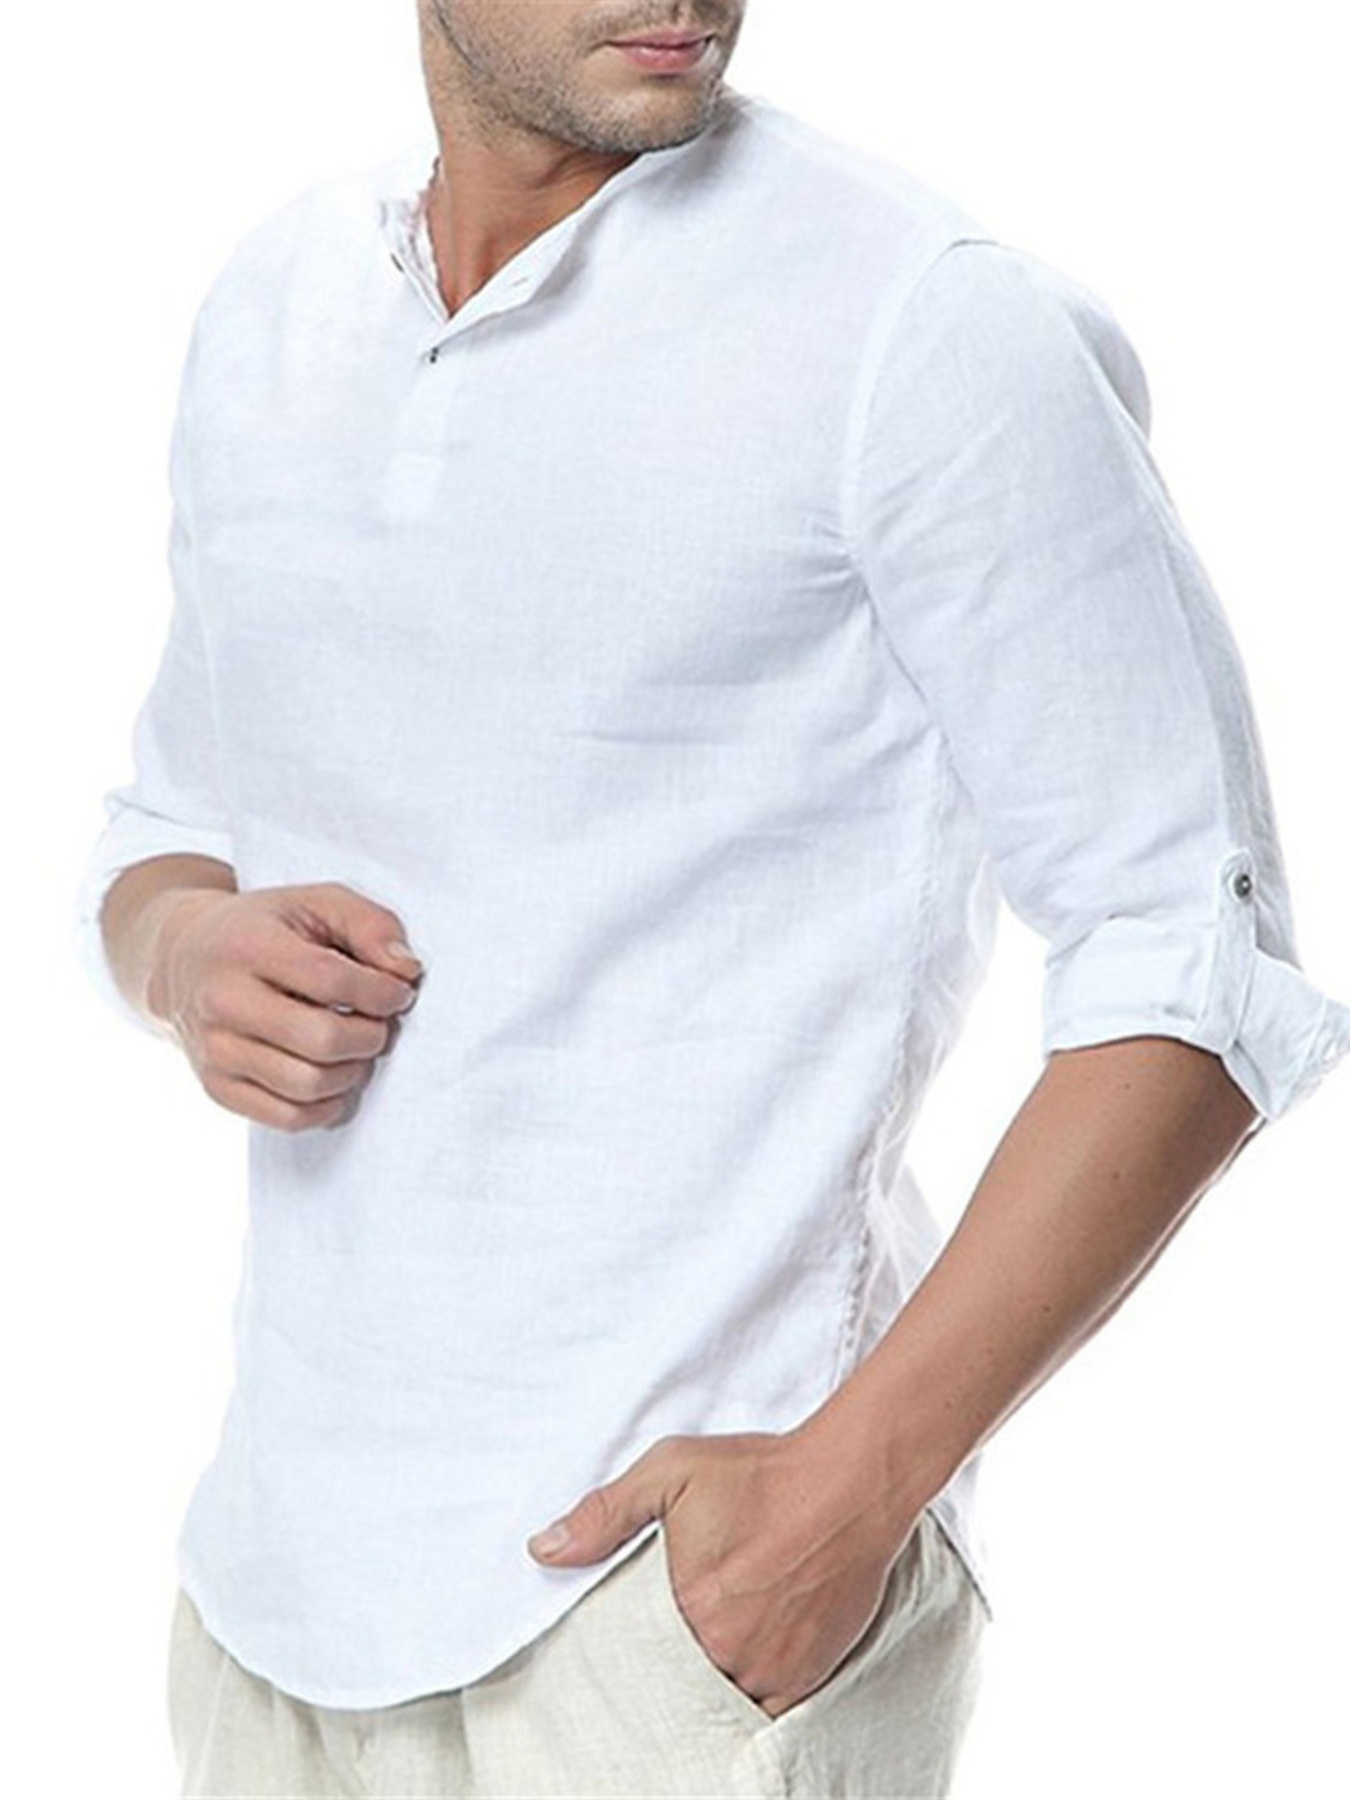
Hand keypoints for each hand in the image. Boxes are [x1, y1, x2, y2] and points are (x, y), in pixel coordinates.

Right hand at [144, 880, 423, 1131]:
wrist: (181, 959)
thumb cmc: (263, 929)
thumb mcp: (316, 902)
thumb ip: (369, 924)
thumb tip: (405, 970)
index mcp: (248, 947)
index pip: (333, 981)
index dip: (383, 992)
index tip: (399, 992)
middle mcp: (223, 1001)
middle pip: (323, 1040)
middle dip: (370, 1037)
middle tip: (379, 1025)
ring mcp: (215, 1049)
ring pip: (308, 1085)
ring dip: (352, 1072)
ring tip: (356, 1048)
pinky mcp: (217, 1086)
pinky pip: (288, 1117)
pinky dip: (326, 1106)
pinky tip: (334, 1077)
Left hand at [525, 1428, 917, 1718]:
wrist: (850, 1484)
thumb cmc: (762, 1474)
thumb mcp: (673, 1471)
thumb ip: (606, 1513)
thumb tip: (543, 1549)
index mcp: (686, 1610)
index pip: (636, 1660)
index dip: (630, 1657)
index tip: (627, 1648)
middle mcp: (727, 1652)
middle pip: (679, 1685)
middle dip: (668, 1672)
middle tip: (672, 1646)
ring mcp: (771, 1670)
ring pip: (723, 1701)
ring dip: (711, 1685)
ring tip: (706, 1656)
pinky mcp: (808, 1675)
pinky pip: (768, 1714)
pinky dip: (752, 1701)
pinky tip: (742, 1676)